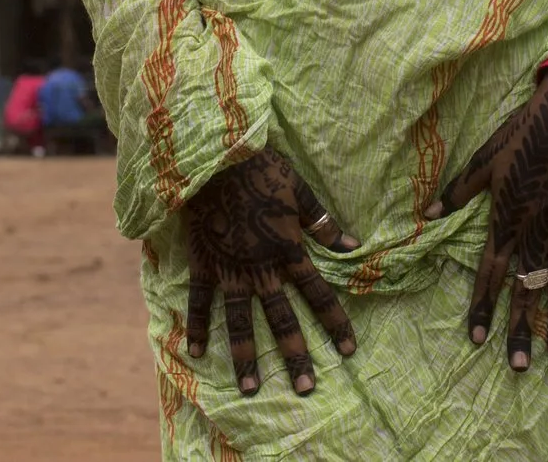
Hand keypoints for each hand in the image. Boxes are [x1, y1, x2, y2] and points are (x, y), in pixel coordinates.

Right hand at [181, 150, 359, 396]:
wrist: (217, 160)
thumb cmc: (262, 170)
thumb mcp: (300, 193)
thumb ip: (323, 224)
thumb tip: (352, 245)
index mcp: (289, 251)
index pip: (318, 294)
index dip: (335, 322)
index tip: (349, 350)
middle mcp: (262, 269)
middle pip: (283, 319)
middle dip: (296, 355)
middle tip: (306, 388)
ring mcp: (231, 270)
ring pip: (241, 321)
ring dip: (246, 356)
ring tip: (251, 388)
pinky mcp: (205, 264)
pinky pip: (200, 301)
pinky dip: (197, 326)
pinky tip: (195, 353)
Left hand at [428, 70, 547, 368]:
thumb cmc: (522, 133)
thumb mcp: (484, 159)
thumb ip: (458, 191)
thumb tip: (428, 215)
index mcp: (506, 220)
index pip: (489, 274)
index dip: (482, 306)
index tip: (475, 338)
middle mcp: (535, 232)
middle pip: (525, 289)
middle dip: (519, 328)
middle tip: (517, 366)